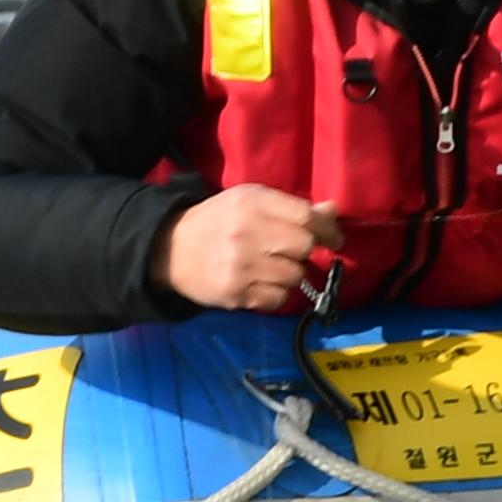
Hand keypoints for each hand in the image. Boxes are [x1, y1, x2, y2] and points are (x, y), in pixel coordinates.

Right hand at [154, 185, 343, 311]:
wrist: (168, 250)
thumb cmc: (216, 221)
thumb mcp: (248, 202)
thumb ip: (290, 206)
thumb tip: (333, 211)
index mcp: (251, 203)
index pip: (306, 217)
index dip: (327, 230)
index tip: (332, 239)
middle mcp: (246, 233)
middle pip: (305, 247)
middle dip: (305, 251)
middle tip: (293, 252)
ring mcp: (240, 267)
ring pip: (295, 276)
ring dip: (290, 274)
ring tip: (271, 267)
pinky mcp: (235, 294)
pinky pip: (278, 299)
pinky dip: (276, 294)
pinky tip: (259, 283)